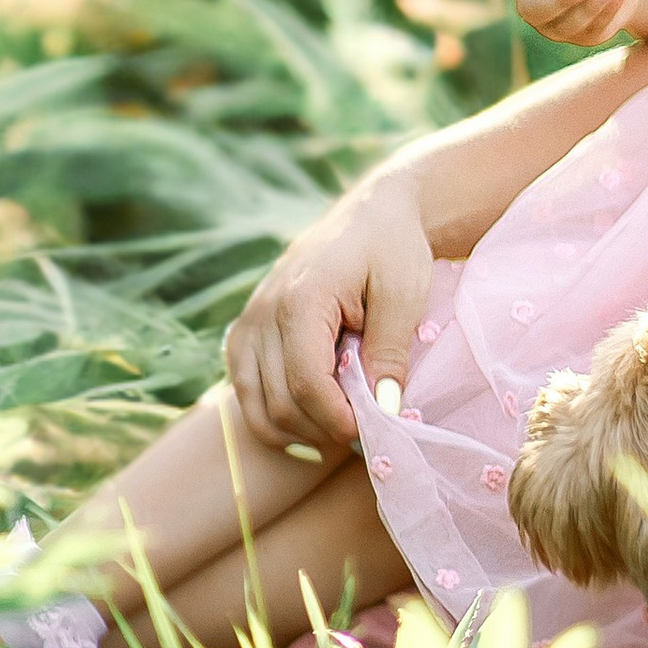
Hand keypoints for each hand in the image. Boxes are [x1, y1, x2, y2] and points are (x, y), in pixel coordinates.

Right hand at [223, 172, 435, 452]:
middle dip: (321, 430)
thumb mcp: (404, 295)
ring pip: (254, 403)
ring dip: (294, 430)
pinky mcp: (246, 328)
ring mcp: (250, 319)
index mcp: (302, 299)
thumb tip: (384, 411)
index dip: (338, 419)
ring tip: (336, 432)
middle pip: (279, 400)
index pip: (307, 383)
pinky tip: (307, 420)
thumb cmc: (394, 249)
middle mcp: (264, 310)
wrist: (374, 213)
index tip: (373, 429)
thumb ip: (390, 353)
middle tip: (363, 435)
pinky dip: (270, 413)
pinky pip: (243, 386)